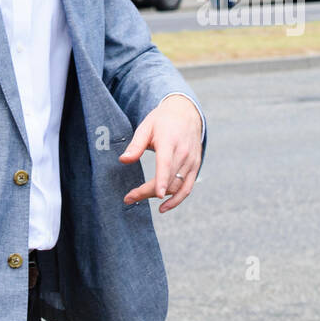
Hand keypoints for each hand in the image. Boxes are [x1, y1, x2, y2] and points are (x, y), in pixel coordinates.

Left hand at [120, 95, 202, 213]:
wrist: (186, 113)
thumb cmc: (162, 120)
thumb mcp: (146, 127)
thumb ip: (135, 145)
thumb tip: (123, 160)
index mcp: (170, 141)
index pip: (167, 163)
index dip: (162, 180)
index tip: (158, 195)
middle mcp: (184, 153)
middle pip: (169, 179)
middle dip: (148, 192)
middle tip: (129, 198)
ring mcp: (191, 161)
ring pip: (177, 185)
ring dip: (159, 196)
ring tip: (138, 197)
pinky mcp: (195, 166)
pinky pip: (187, 187)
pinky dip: (177, 199)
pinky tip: (164, 207)